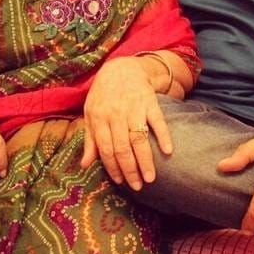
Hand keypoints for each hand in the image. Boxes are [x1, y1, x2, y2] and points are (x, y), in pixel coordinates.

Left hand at [80, 56, 172, 190]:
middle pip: (123, 148)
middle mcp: (116, 115)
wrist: (121, 67)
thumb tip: (85, 165)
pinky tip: (168, 151)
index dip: (114, 168)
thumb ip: (89, 139)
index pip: (106, 149)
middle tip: (138, 186)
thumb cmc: (103, 94)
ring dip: (146, 161)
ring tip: (151, 178)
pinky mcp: (150, 102)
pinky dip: (163, 136)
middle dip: (130, 170)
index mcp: (99, 119)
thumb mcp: (90, 114)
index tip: (122, 182)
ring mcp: (134, 108)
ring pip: (139, 139)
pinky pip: (158, 121)